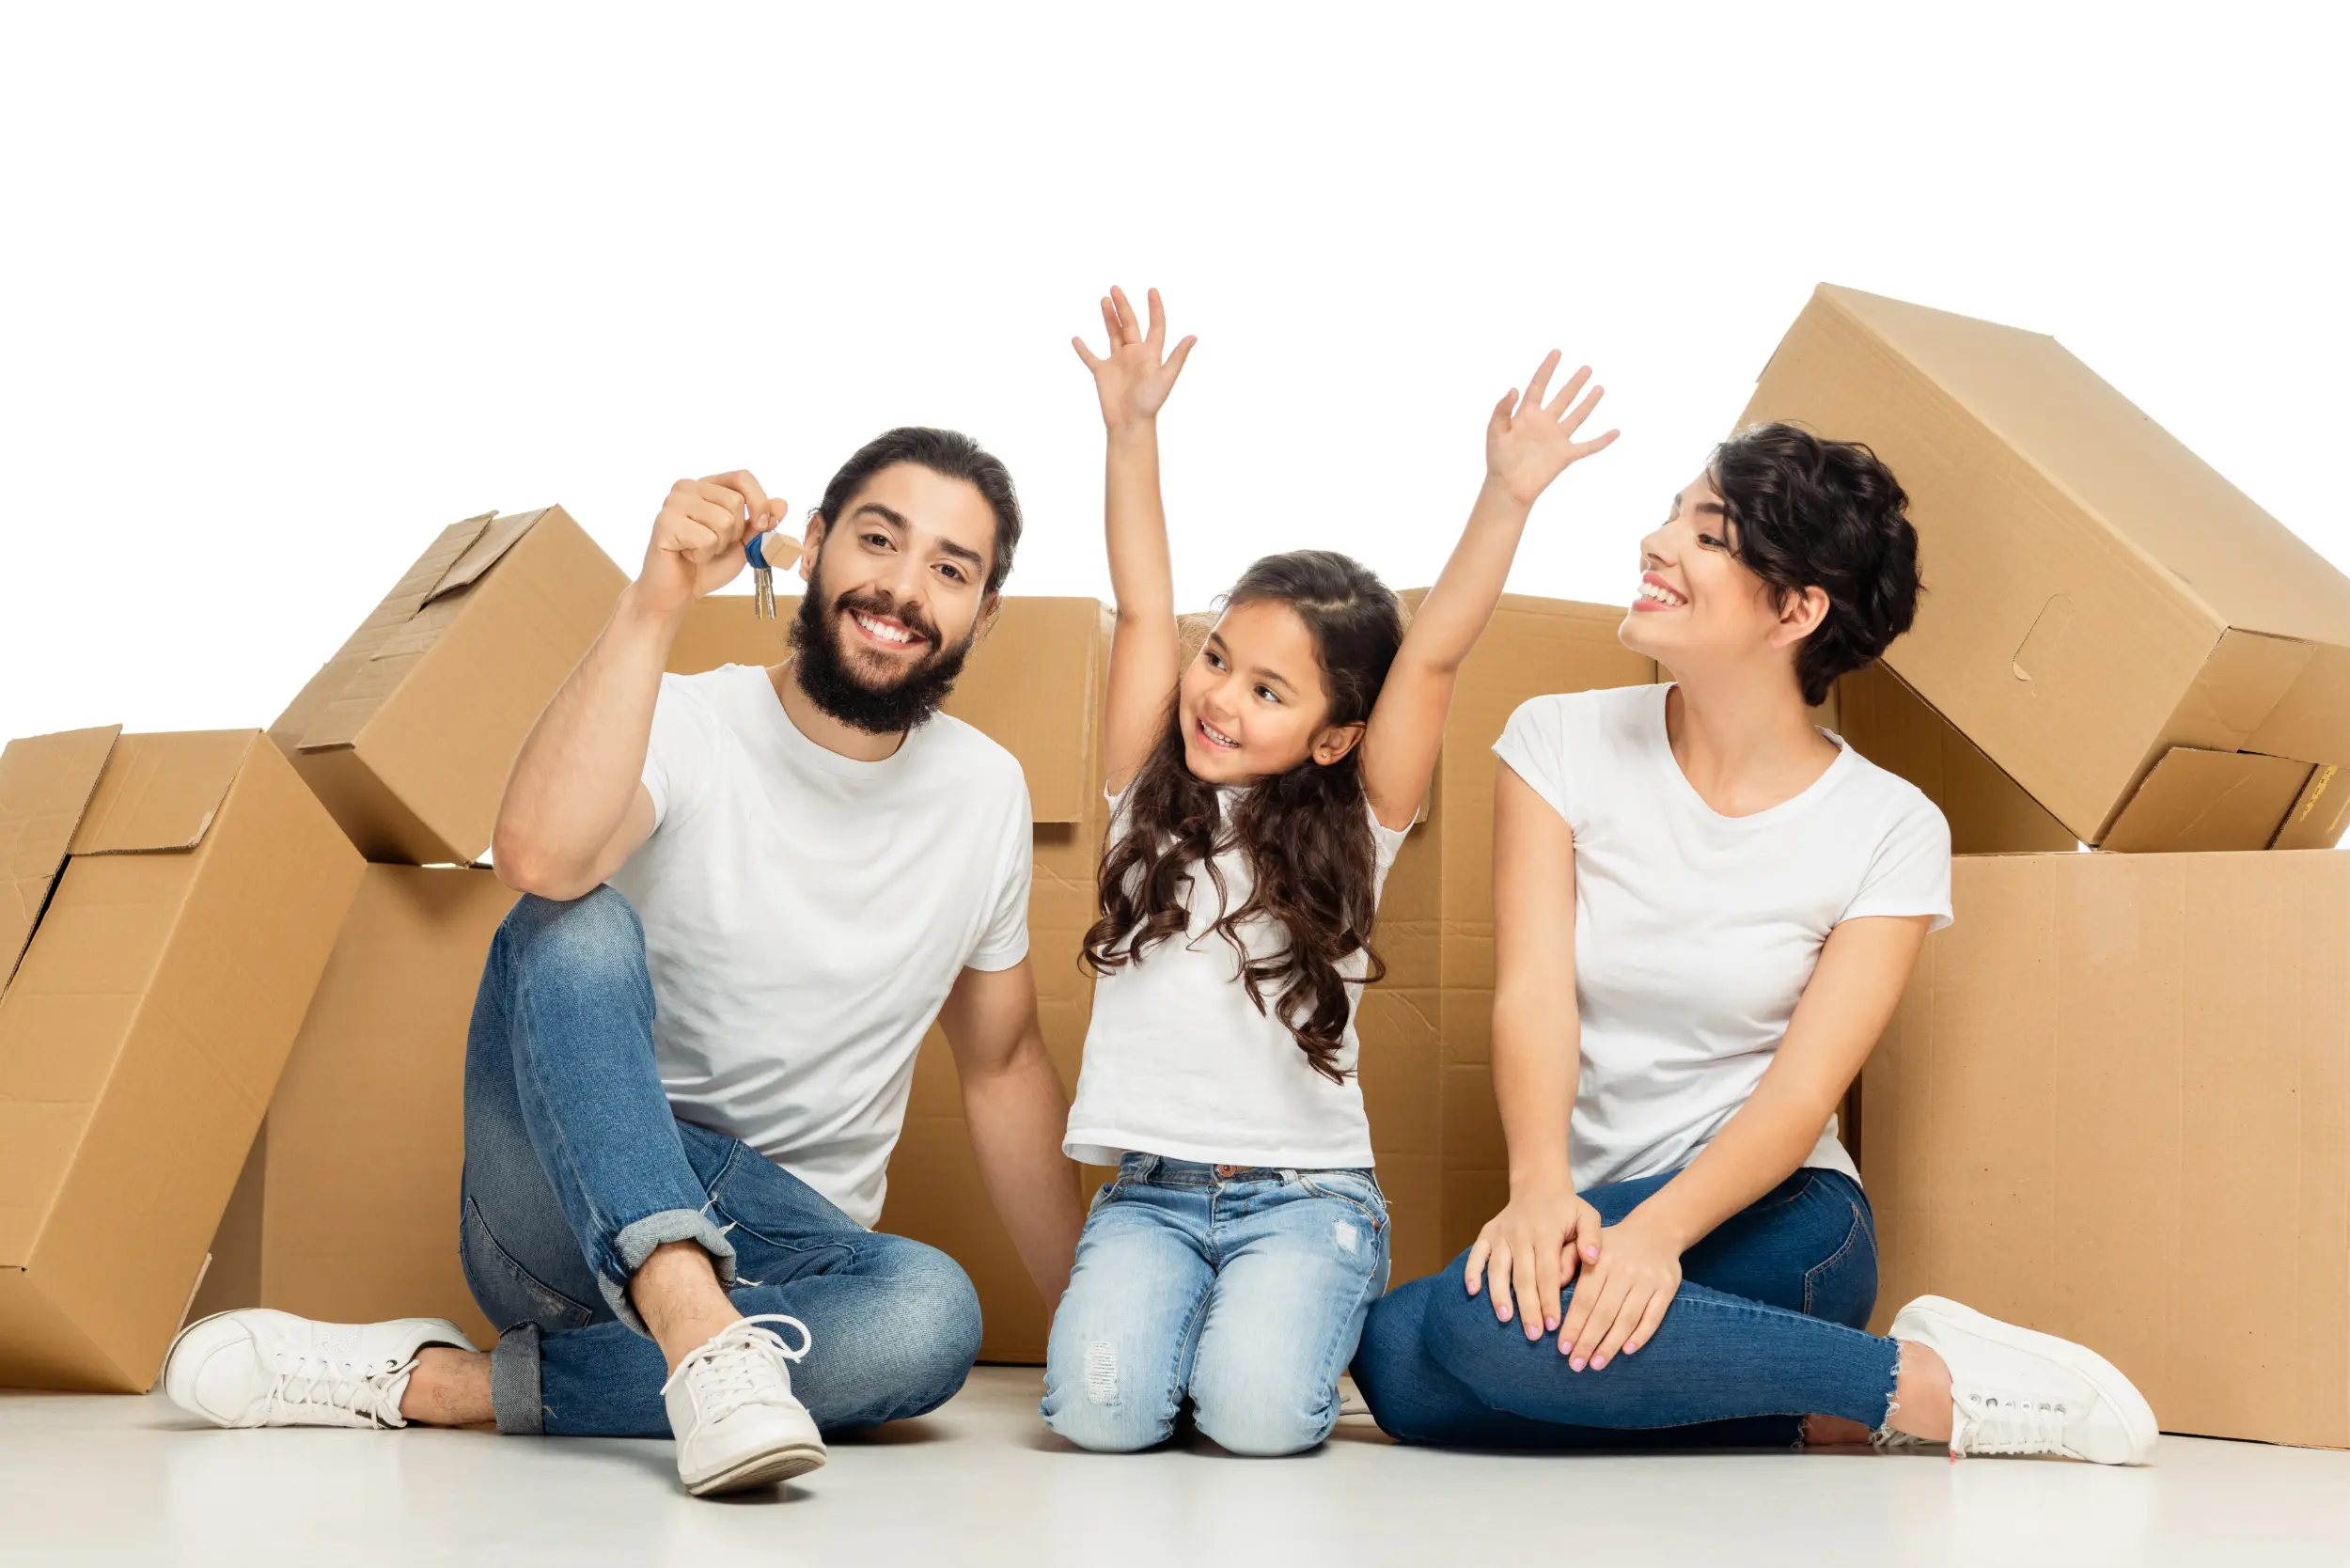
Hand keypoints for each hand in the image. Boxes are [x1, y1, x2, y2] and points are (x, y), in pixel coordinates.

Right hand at [634, 470, 793, 613]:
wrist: (679, 592)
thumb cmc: (709, 564)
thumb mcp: (745, 541)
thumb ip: (762, 521)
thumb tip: (782, 503)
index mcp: (707, 486)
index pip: (742, 477)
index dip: (759, 501)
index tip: (762, 525)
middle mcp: (687, 488)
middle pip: (735, 501)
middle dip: (735, 533)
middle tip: (714, 544)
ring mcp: (673, 503)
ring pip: (723, 520)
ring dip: (718, 545)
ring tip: (700, 550)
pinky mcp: (664, 522)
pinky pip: (705, 538)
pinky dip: (703, 554)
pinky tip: (688, 555)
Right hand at [1073, 286, 1196, 428]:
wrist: (1130, 423)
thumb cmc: (1150, 403)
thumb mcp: (1166, 378)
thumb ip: (1177, 357)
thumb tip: (1193, 337)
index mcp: (1150, 353)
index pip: (1155, 325)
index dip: (1155, 308)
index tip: (1152, 290)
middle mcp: (1134, 354)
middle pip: (1129, 324)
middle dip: (1123, 305)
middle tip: (1115, 288)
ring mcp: (1118, 362)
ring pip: (1112, 333)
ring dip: (1108, 317)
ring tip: (1103, 300)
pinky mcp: (1103, 372)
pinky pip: (1091, 357)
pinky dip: (1083, 349)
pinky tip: (1076, 339)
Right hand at [1464, 1185, 1604, 1340]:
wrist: (1538, 1186)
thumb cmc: (1567, 1209)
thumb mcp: (1587, 1215)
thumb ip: (1592, 1237)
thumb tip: (1592, 1258)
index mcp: (1546, 1231)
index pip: (1548, 1273)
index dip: (1550, 1300)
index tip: (1554, 1325)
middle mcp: (1520, 1233)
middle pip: (1523, 1277)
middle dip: (1528, 1308)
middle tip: (1533, 1334)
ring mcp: (1501, 1234)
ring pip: (1498, 1269)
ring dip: (1500, 1295)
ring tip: (1505, 1319)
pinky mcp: (1486, 1234)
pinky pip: (1476, 1254)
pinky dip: (1471, 1272)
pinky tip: (1472, 1292)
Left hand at [1484, 351, 1617, 506]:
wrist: (1508, 487)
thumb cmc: (1498, 459)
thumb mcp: (1495, 431)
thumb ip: (1502, 409)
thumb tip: (1514, 389)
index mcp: (1527, 414)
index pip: (1539, 385)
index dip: (1547, 369)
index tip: (1557, 352)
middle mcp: (1545, 423)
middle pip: (1563, 397)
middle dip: (1574, 383)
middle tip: (1586, 368)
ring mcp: (1557, 438)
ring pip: (1577, 416)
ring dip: (1588, 402)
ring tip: (1599, 387)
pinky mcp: (1566, 455)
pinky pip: (1589, 446)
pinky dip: (1602, 440)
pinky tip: (1616, 432)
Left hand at [1557, 1210, 1681, 1369]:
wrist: (1657, 1231)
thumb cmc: (1613, 1243)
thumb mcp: (1587, 1240)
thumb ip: (1567, 1258)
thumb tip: (1552, 1284)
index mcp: (1601, 1260)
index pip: (1584, 1299)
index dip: (1573, 1325)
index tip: (1563, 1347)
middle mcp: (1624, 1270)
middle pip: (1604, 1313)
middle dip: (1588, 1341)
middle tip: (1576, 1364)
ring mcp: (1647, 1280)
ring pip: (1627, 1318)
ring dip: (1611, 1344)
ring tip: (1596, 1364)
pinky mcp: (1667, 1288)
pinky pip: (1654, 1316)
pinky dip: (1641, 1335)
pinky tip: (1627, 1350)